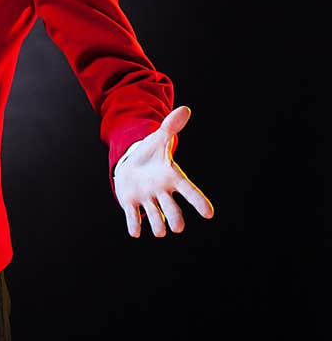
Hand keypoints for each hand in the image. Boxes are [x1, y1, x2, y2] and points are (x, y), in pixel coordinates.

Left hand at [113, 105, 213, 237]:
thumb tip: (184, 109)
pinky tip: (135, 232)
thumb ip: (171, 127)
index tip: (209, 213)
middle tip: (177, 227)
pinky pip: (134, 217)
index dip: (198, 201)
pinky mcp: (131, 203)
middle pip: (171, 208)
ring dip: (156, 223)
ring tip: (160, 232)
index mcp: (171, 178)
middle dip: (174, 217)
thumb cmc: (151, 154)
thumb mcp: (159, 139)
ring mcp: (147, 199)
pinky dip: (134, 224)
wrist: (132, 165)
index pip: (189, 191)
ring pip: (154, 215)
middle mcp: (162, 192)